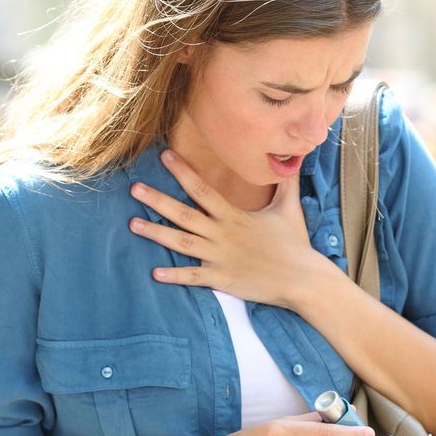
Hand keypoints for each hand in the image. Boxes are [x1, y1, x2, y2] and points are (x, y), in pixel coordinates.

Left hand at [128, 149, 325, 308]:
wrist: (303, 279)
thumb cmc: (295, 243)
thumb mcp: (289, 208)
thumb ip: (286, 183)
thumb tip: (297, 156)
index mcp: (234, 216)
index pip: (203, 190)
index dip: (183, 172)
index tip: (165, 157)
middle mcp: (222, 234)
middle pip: (183, 214)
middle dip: (157, 200)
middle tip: (134, 189)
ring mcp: (220, 257)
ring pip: (181, 243)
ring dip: (156, 234)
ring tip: (133, 224)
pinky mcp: (222, 279)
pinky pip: (193, 277)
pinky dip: (174, 276)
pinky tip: (154, 274)